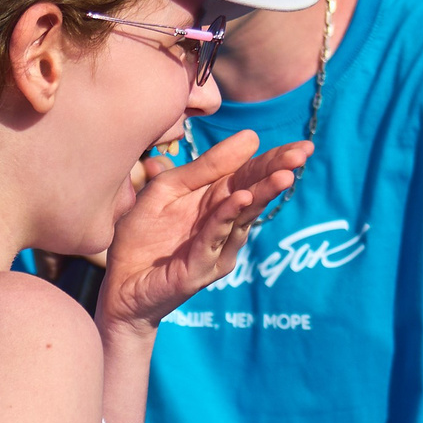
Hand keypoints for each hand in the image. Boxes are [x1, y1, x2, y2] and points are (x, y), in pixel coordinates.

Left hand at [94, 130, 311, 330]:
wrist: (119, 284)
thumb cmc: (142, 237)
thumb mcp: (168, 189)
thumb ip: (204, 167)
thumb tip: (250, 137)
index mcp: (214, 202)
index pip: (250, 176)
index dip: (275, 160)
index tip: (304, 146)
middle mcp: (223, 226)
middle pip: (253, 193)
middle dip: (277, 172)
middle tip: (303, 153)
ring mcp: (215, 249)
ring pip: (242, 217)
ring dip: (262, 194)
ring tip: (284, 175)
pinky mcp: (198, 269)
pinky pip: (213, 238)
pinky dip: (227, 217)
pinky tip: (240, 198)